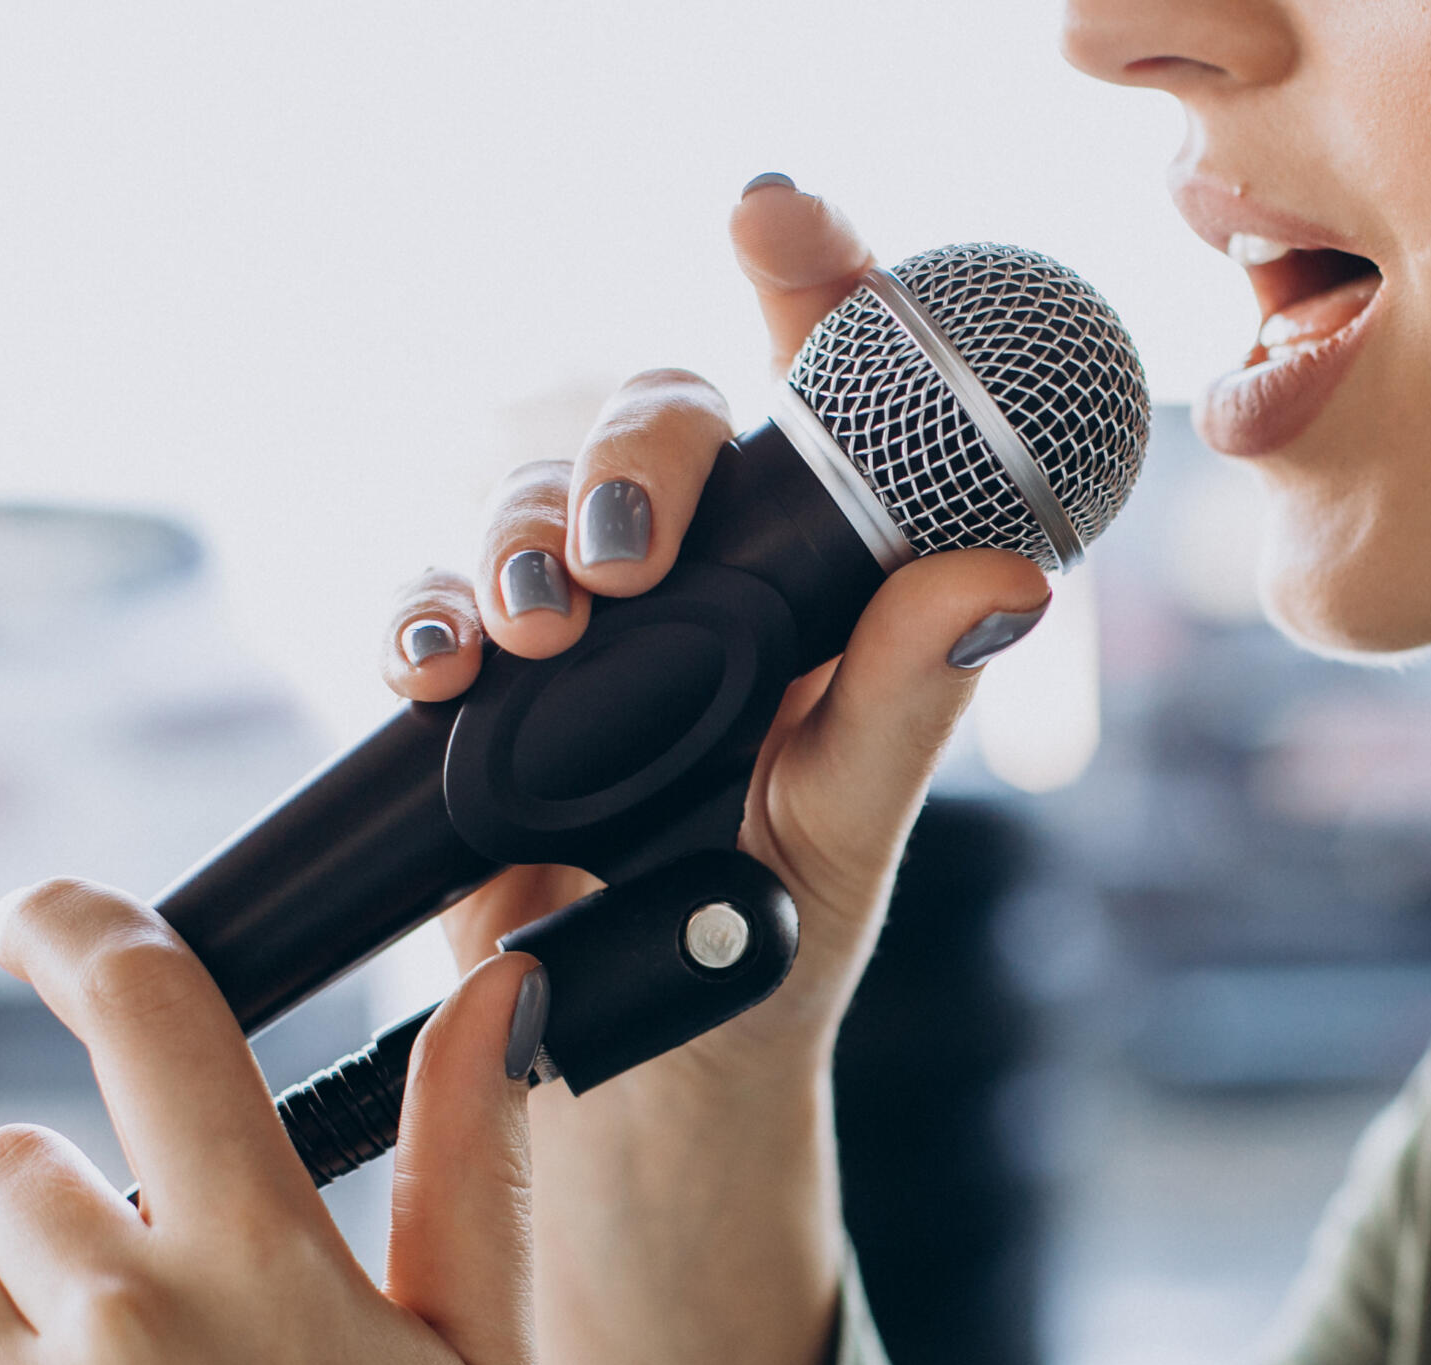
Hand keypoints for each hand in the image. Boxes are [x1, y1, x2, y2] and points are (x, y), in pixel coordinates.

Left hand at [0, 881, 538, 1364]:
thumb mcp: (481, 1359)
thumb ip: (473, 1153)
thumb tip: (502, 984)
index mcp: (267, 1266)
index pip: (153, 1020)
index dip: (85, 929)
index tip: (43, 911)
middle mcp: (123, 1330)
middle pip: (18, 1162)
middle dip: (81, 1214)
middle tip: (173, 1326)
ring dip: (5, 1314)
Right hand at [385, 178, 1048, 1067]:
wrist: (650, 1077)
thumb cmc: (775, 941)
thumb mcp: (850, 825)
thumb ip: (908, 700)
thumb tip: (1004, 577)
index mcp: (823, 592)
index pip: (826, 409)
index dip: (812, 293)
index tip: (774, 222)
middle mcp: (708, 586)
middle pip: (657, 424)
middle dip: (629, 453)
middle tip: (632, 554)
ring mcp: (592, 633)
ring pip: (536, 500)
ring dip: (520, 537)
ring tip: (538, 631)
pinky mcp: (493, 696)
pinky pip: (439, 607)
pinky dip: (426, 617)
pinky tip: (440, 667)